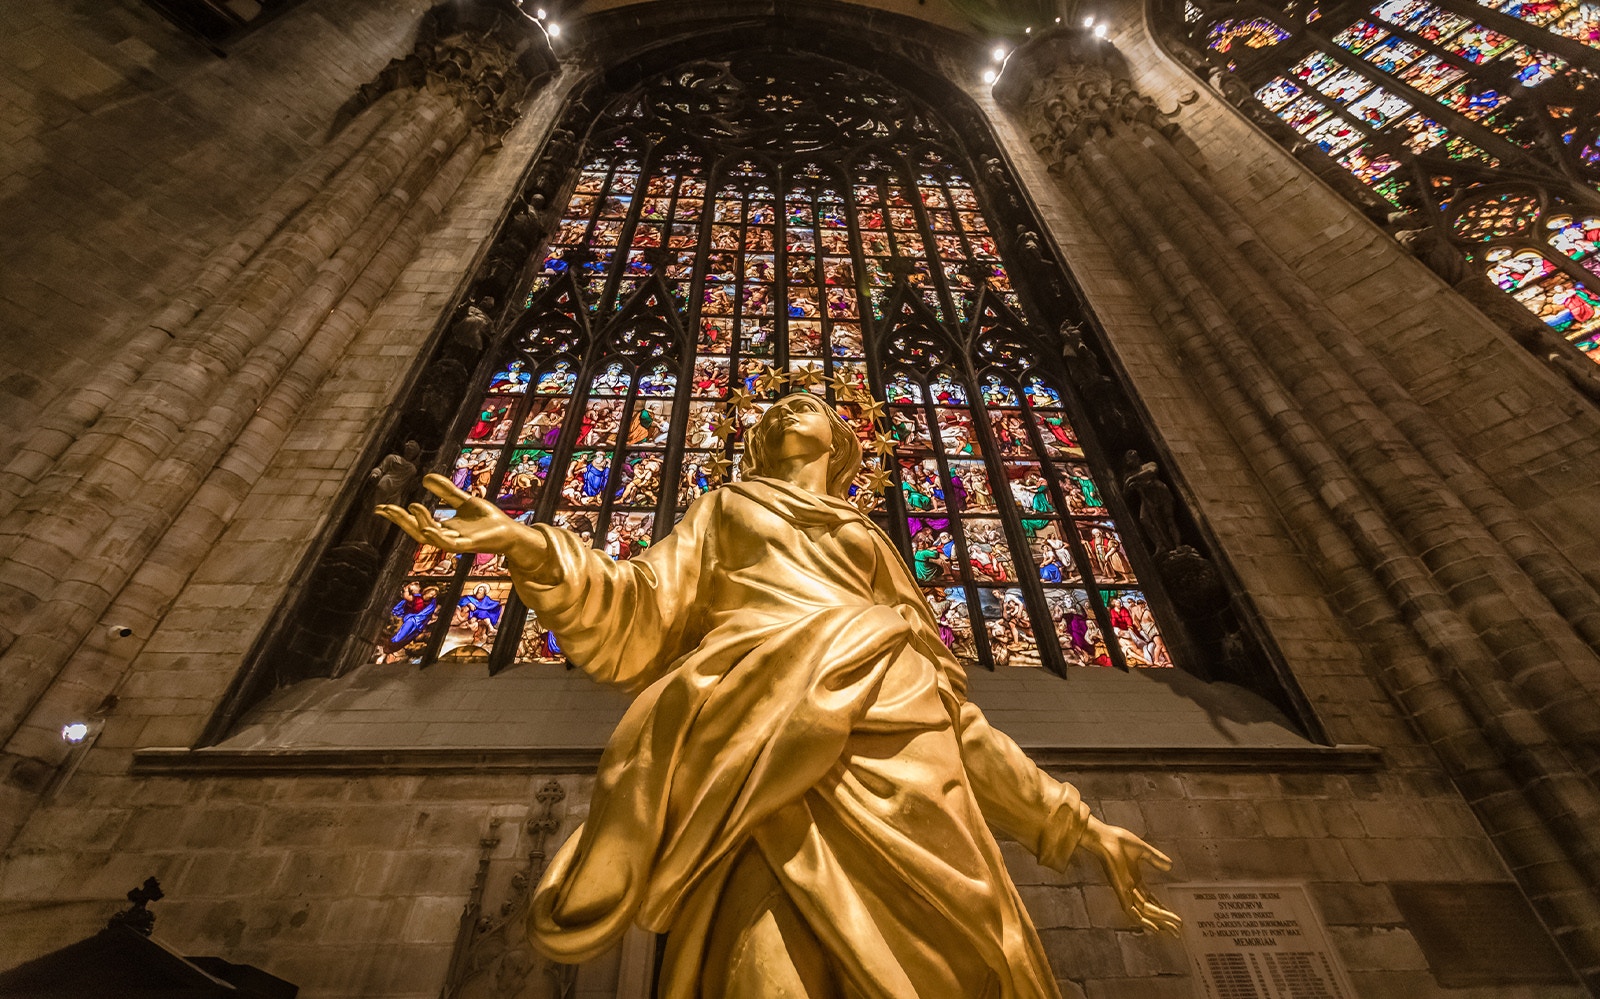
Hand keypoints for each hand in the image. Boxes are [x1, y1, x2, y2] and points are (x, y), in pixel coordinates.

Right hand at [376, 473, 542, 561]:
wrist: (511, 533)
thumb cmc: (488, 520)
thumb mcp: (464, 501)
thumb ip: (446, 491)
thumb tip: (425, 478)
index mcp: (443, 528)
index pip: (415, 523)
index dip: (398, 516)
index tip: (381, 507)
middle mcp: (446, 537)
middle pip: (417, 530)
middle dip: (401, 521)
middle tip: (384, 509)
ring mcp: (457, 542)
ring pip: (431, 536)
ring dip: (419, 524)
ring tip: (410, 507)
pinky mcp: (470, 545)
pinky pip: (450, 543)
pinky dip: (437, 537)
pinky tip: (427, 527)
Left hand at [1082, 815, 1181, 935]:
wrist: (1103, 837)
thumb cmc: (1117, 841)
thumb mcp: (1143, 851)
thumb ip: (1156, 858)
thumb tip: (1170, 866)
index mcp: (1135, 880)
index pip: (1151, 900)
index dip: (1163, 910)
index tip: (1175, 919)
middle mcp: (1130, 888)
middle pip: (1150, 910)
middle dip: (1165, 920)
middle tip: (1178, 931)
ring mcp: (1125, 891)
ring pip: (1144, 912)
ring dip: (1159, 922)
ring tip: (1173, 930)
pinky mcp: (1120, 890)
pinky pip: (1131, 910)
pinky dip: (1142, 920)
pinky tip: (1154, 928)